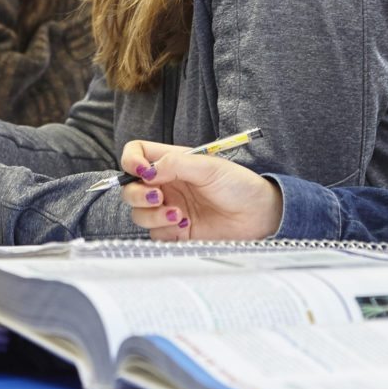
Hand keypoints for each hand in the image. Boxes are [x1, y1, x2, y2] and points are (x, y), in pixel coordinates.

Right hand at [119, 140, 283, 241]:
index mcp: (172, 162)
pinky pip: (154, 233)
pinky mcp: (174, 231)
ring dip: (152, 215)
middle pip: (130, 188)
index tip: (142, 171)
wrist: (257, 216)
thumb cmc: (238, 186)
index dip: (131, 161)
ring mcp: (168, 208)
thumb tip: (147, 171)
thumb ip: (176, 164)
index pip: (137, 154)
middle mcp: (166, 185)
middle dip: (137, 195)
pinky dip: (165, 230)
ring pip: (138, 213)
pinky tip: (186, 225)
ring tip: (180, 215)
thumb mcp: (209, 167)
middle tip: (159, 197)